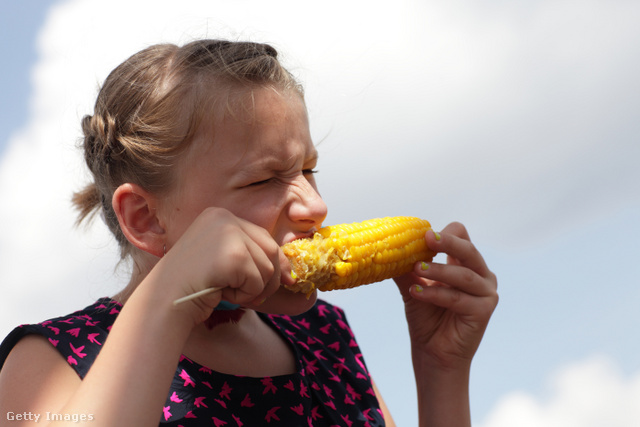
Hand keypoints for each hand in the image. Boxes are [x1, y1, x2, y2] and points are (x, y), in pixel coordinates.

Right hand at [154, 208, 292, 324]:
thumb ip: (253, 259)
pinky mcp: (233, 254)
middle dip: (268, 279)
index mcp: (219, 215)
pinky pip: (257, 280)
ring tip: (226, 291)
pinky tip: (220, 292)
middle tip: (250, 296)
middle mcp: (224, 217)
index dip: (272, 262)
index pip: (262, 237)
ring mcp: (228, 233)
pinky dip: (244, 294)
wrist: (163, 301)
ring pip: (267, 267)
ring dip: (253, 289)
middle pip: (271, 250)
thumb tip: (291, 273)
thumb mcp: (223, 263)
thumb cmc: (191, 287)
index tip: (275, 281)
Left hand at [394, 222, 497, 369]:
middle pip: (468, 249)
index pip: (462, 236)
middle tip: (426, 238)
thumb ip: (406, 267)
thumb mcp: (413, 286)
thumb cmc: (425, 317)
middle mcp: (481, 275)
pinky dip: (435, 293)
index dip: (444, 234)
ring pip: (463, 274)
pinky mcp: (484, 310)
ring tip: (415, 268)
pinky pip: (458, 298)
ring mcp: (486, 292)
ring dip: (438, 270)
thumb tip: (387, 247)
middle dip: (447, 242)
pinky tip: (415, 291)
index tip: (422, 233)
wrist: (433, 354)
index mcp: (466, 264)